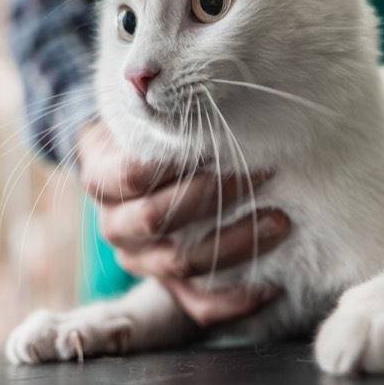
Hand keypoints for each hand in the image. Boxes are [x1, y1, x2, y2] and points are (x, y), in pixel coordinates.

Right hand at [75, 120, 289, 324]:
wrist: (127, 173)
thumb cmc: (147, 137)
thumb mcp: (139, 118)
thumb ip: (158, 110)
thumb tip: (199, 79)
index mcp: (103, 179)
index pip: (133, 175)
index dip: (178, 161)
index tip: (223, 140)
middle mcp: (116, 225)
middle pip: (157, 218)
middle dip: (214, 196)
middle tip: (265, 172)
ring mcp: (141, 260)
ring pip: (181, 263)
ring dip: (235, 243)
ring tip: (280, 221)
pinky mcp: (167, 287)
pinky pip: (198, 305)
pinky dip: (235, 300)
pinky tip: (272, 283)